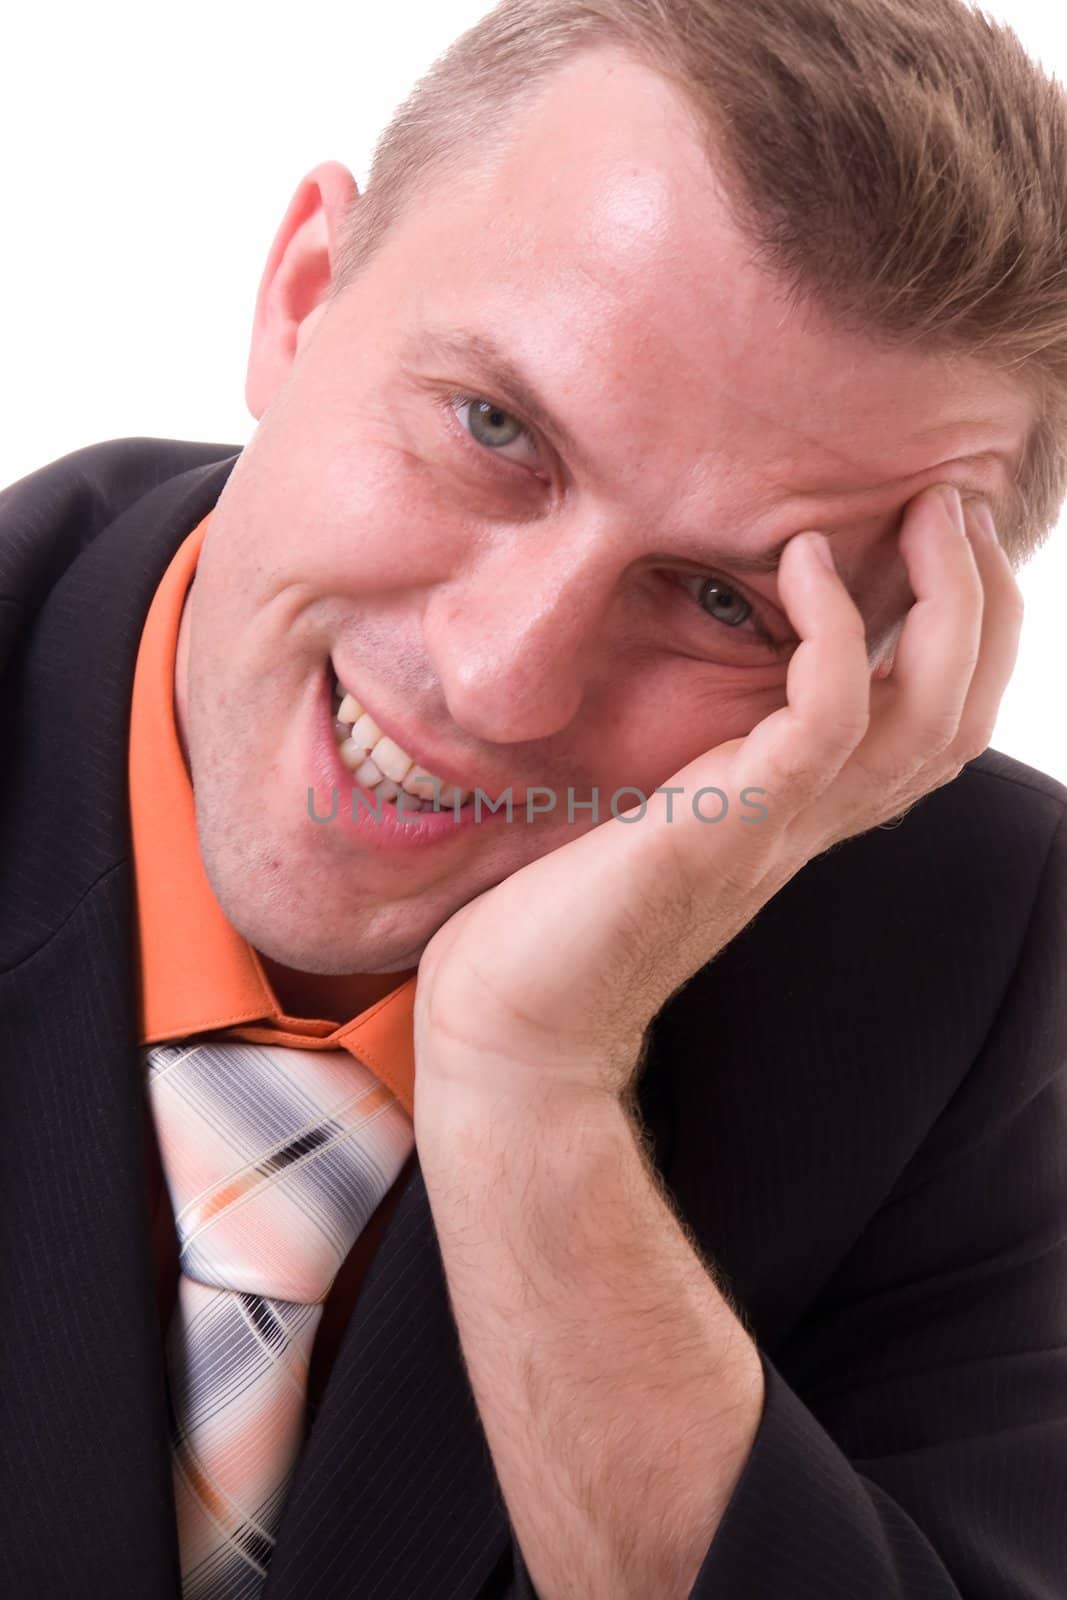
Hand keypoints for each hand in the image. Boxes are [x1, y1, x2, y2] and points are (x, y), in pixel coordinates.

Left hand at [412, 485, 1023, 1109]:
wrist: (512, 1027)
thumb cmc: (559, 918)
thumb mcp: (653, 810)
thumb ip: (702, 759)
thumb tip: (692, 686)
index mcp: (803, 818)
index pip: (937, 728)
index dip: (971, 635)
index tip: (947, 543)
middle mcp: (814, 825)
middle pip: (962, 715)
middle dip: (985, 602)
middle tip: (959, 506)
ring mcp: (780, 830)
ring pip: (929, 715)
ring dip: (948, 602)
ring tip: (930, 513)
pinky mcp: (728, 826)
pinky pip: (824, 719)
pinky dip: (835, 633)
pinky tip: (800, 562)